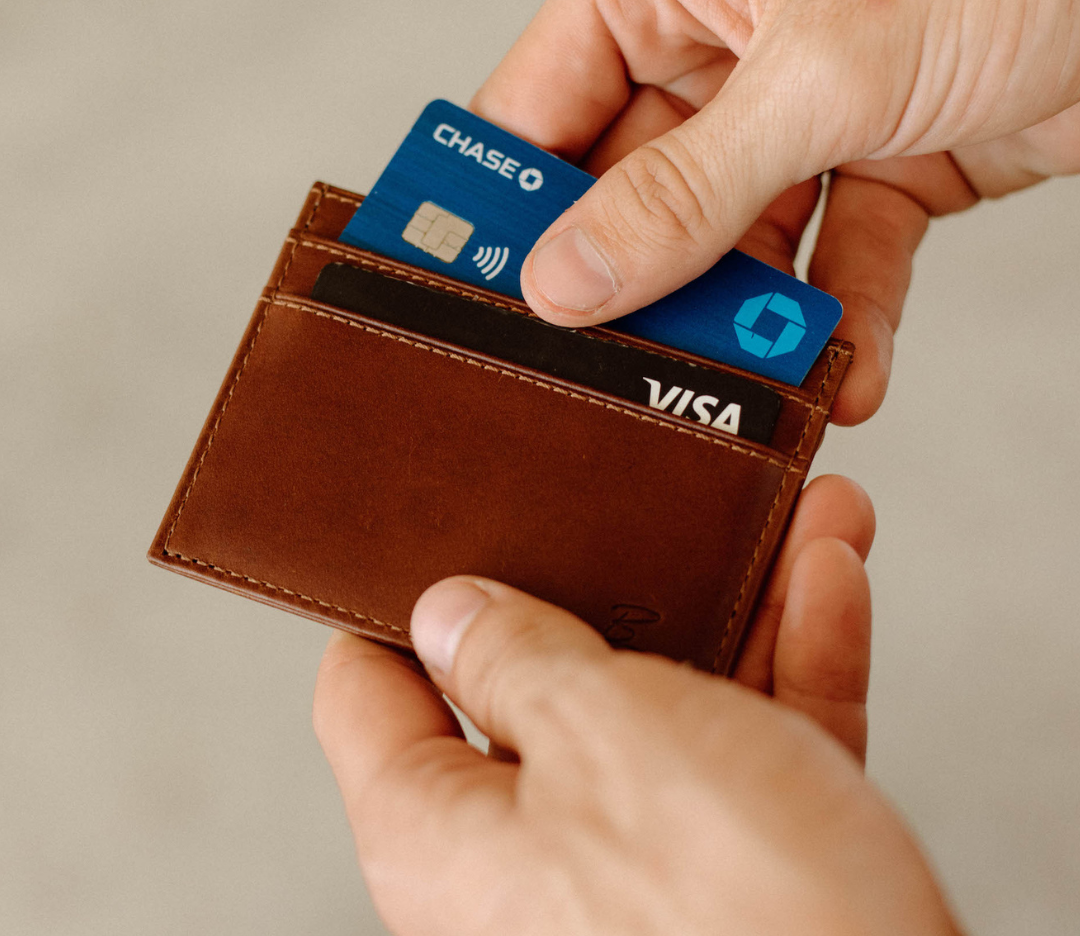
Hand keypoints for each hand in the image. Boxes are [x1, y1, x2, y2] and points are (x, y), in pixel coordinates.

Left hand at [314, 477, 956, 934]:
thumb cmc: (733, 913)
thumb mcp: (600, 733)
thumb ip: (516, 660)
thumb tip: (446, 613)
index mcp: (441, 834)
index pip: (368, 693)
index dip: (398, 600)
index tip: (453, 530)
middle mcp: (524, 855)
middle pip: (539, 682)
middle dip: (604, 584)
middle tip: (632, 504)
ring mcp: (634, 863)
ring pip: (666, 699)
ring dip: (731, 603)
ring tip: (777, 520)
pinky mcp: (734, 870)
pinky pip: (749, 741)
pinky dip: (790, 659)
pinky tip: (825, 582)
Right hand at [472, 0, 1079, 424]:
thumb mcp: (820, 70)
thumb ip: (684, 190)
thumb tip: (567, 277)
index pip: (536, 107)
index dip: (501, 206)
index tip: (479, 298)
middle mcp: (715, 44)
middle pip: (628, 194)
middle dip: (634, 285)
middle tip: (613, 369)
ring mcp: (791, 113)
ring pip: (727, 245)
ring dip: (739, 322)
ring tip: (736, 391)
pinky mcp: (869, 167)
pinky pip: (830, 262)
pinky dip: (836, 322)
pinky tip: (840, 378)